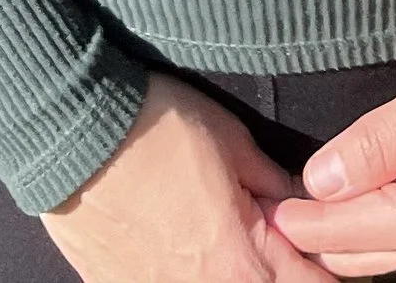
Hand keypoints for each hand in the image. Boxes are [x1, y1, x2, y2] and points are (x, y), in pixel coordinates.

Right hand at [41, 67, 338, 281]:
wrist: (72, 130)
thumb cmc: (156, 127)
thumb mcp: (233, 141)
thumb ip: (272, 183)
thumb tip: (296, 203)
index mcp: (242, 264)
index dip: (323, 266)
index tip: (323, 246)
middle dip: (279, 273)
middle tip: (269, 238)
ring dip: (232, 273)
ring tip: (220, 237)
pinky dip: (182, 272)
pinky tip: (175, 242)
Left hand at [261, 17, 395, 273]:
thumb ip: (376, 145)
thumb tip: (320, 182)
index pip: (342, 232)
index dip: (295, 219)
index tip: (253, 203)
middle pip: (360, 256)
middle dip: (312, 238)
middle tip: (264, 206)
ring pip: (386, 249)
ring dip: (341, 233)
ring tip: (297, 206)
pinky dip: (373, 224)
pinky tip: (355, 200)